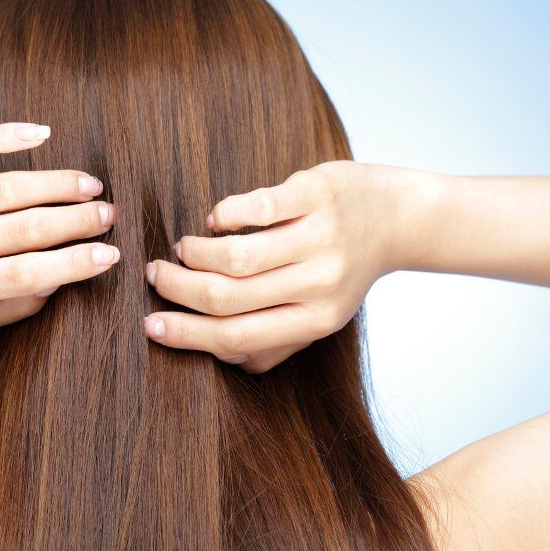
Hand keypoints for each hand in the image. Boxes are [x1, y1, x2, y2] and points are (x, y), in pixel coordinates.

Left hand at [0, 122, 118, 330]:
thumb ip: (9, 307)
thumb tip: (61, 281)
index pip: (22, 275)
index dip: (72, 265)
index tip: (110, 255)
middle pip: (19, 230)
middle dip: (74, 222)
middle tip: (109, 215)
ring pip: (1, 189)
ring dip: (54, 184)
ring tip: (90, 185)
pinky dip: (5, 136)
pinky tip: (42, 134)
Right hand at [142, 160, 435, 371]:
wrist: (400, 218)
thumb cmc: (347, 268)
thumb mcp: (322, 315)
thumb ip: (276, 342)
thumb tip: (221, 356)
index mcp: (317, 321)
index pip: (237, 336)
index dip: (186, 334)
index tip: (150, 326)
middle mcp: (320, 283)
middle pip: (227, 296)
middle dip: (178, 289)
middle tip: (155, 276)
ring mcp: (320, 236)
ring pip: (235, 254)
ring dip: (196, 252)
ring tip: (183, 249)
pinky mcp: (316, 194)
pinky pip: (255, 206)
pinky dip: (224, 214)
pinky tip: (216, 220)